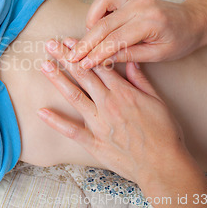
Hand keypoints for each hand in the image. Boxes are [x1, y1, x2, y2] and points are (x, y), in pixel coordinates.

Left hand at [38, 39, 186, 183]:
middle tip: (51, 44)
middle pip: (83, 75)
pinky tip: (41, 111)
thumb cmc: (165, 134)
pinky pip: (71, 131)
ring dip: (58, 80)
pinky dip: (56, 121)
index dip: (84, 51)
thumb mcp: (158, 102)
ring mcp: (99, 124)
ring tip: (44, 65)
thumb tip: (130, 62)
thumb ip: (141, 81)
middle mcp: (108, 104)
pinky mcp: (94, 143)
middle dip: (66, 58)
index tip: (71, 41)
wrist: (164, 166)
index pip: (99, 66)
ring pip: (74, 96)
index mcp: (124, 93)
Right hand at [64, 0, 206, 68]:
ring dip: (91, 20)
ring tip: (89, 37)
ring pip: (101, 2)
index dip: (96, 54)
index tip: (82, 65)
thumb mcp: (157, 55)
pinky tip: (98, 21)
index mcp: (149, 23)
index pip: (114, 40)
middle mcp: (140, 5)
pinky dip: (98, 6)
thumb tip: (103, 60)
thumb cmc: (179, 40)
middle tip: (72, 56)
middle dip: (85, 42)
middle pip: (103, 24)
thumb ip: (129, 55)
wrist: (193, 20)